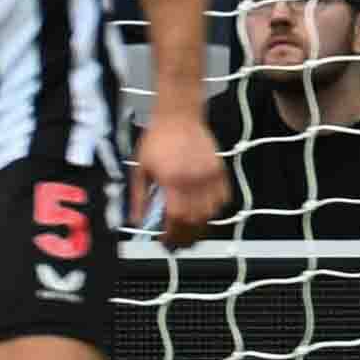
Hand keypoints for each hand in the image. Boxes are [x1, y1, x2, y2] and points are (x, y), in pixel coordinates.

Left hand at [140, 102, 228, 243]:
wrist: (178, 116)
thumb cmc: (157, 140)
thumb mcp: (140, 169)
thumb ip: (139, 198)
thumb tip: (136, 221)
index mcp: (172, 180)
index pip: (176, 217)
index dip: (171, 234)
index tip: (165, 241)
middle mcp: (194, 180)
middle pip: (195, 220)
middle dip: (186, 237)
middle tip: (177, 243)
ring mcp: (210, 176)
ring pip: (211, 213)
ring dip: (199, 226)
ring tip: (188, 231)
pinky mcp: (220, 172)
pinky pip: (223, 200)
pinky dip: (214, 210)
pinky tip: (203, 213)